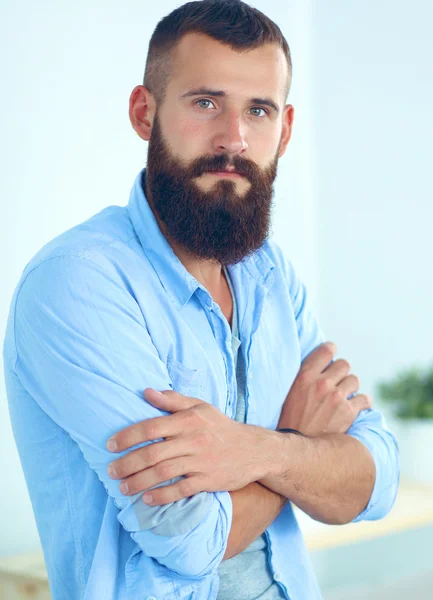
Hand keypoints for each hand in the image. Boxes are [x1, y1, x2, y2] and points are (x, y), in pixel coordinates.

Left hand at [107, 389, 268, 504]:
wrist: (254, 449)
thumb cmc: (221, 426)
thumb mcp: (200, 407)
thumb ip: (172, 400)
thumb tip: (146, 392)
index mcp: (189, 419)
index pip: (152, 426)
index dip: (128, 436)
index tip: (110, 445)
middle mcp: (194, 439)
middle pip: (153, 453)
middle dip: (127, 463)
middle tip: (111, 471)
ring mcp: (201, 462)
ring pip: (163, 473)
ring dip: (139, 482)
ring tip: (123, 488)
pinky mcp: (209, 481)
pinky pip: (181, 490)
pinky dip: (162, 496)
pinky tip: (147, 500)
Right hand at [277, 341, 371, 435]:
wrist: (298, 448)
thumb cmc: (291, 419)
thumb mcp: (291, 392)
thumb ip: (306, 375)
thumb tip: (322, 362)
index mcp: (305, 376)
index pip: (327, 350)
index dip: (331, 351)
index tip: (331, 358)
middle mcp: (322, 384)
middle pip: (344, 364)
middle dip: (340, 373)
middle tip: (335, 383)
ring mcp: (336, 398)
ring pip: (354, 380)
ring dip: (350, 388)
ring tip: (342, 397)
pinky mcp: (348, 412)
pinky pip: (365, 399)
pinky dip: (362, 403)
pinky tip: (354, 407)